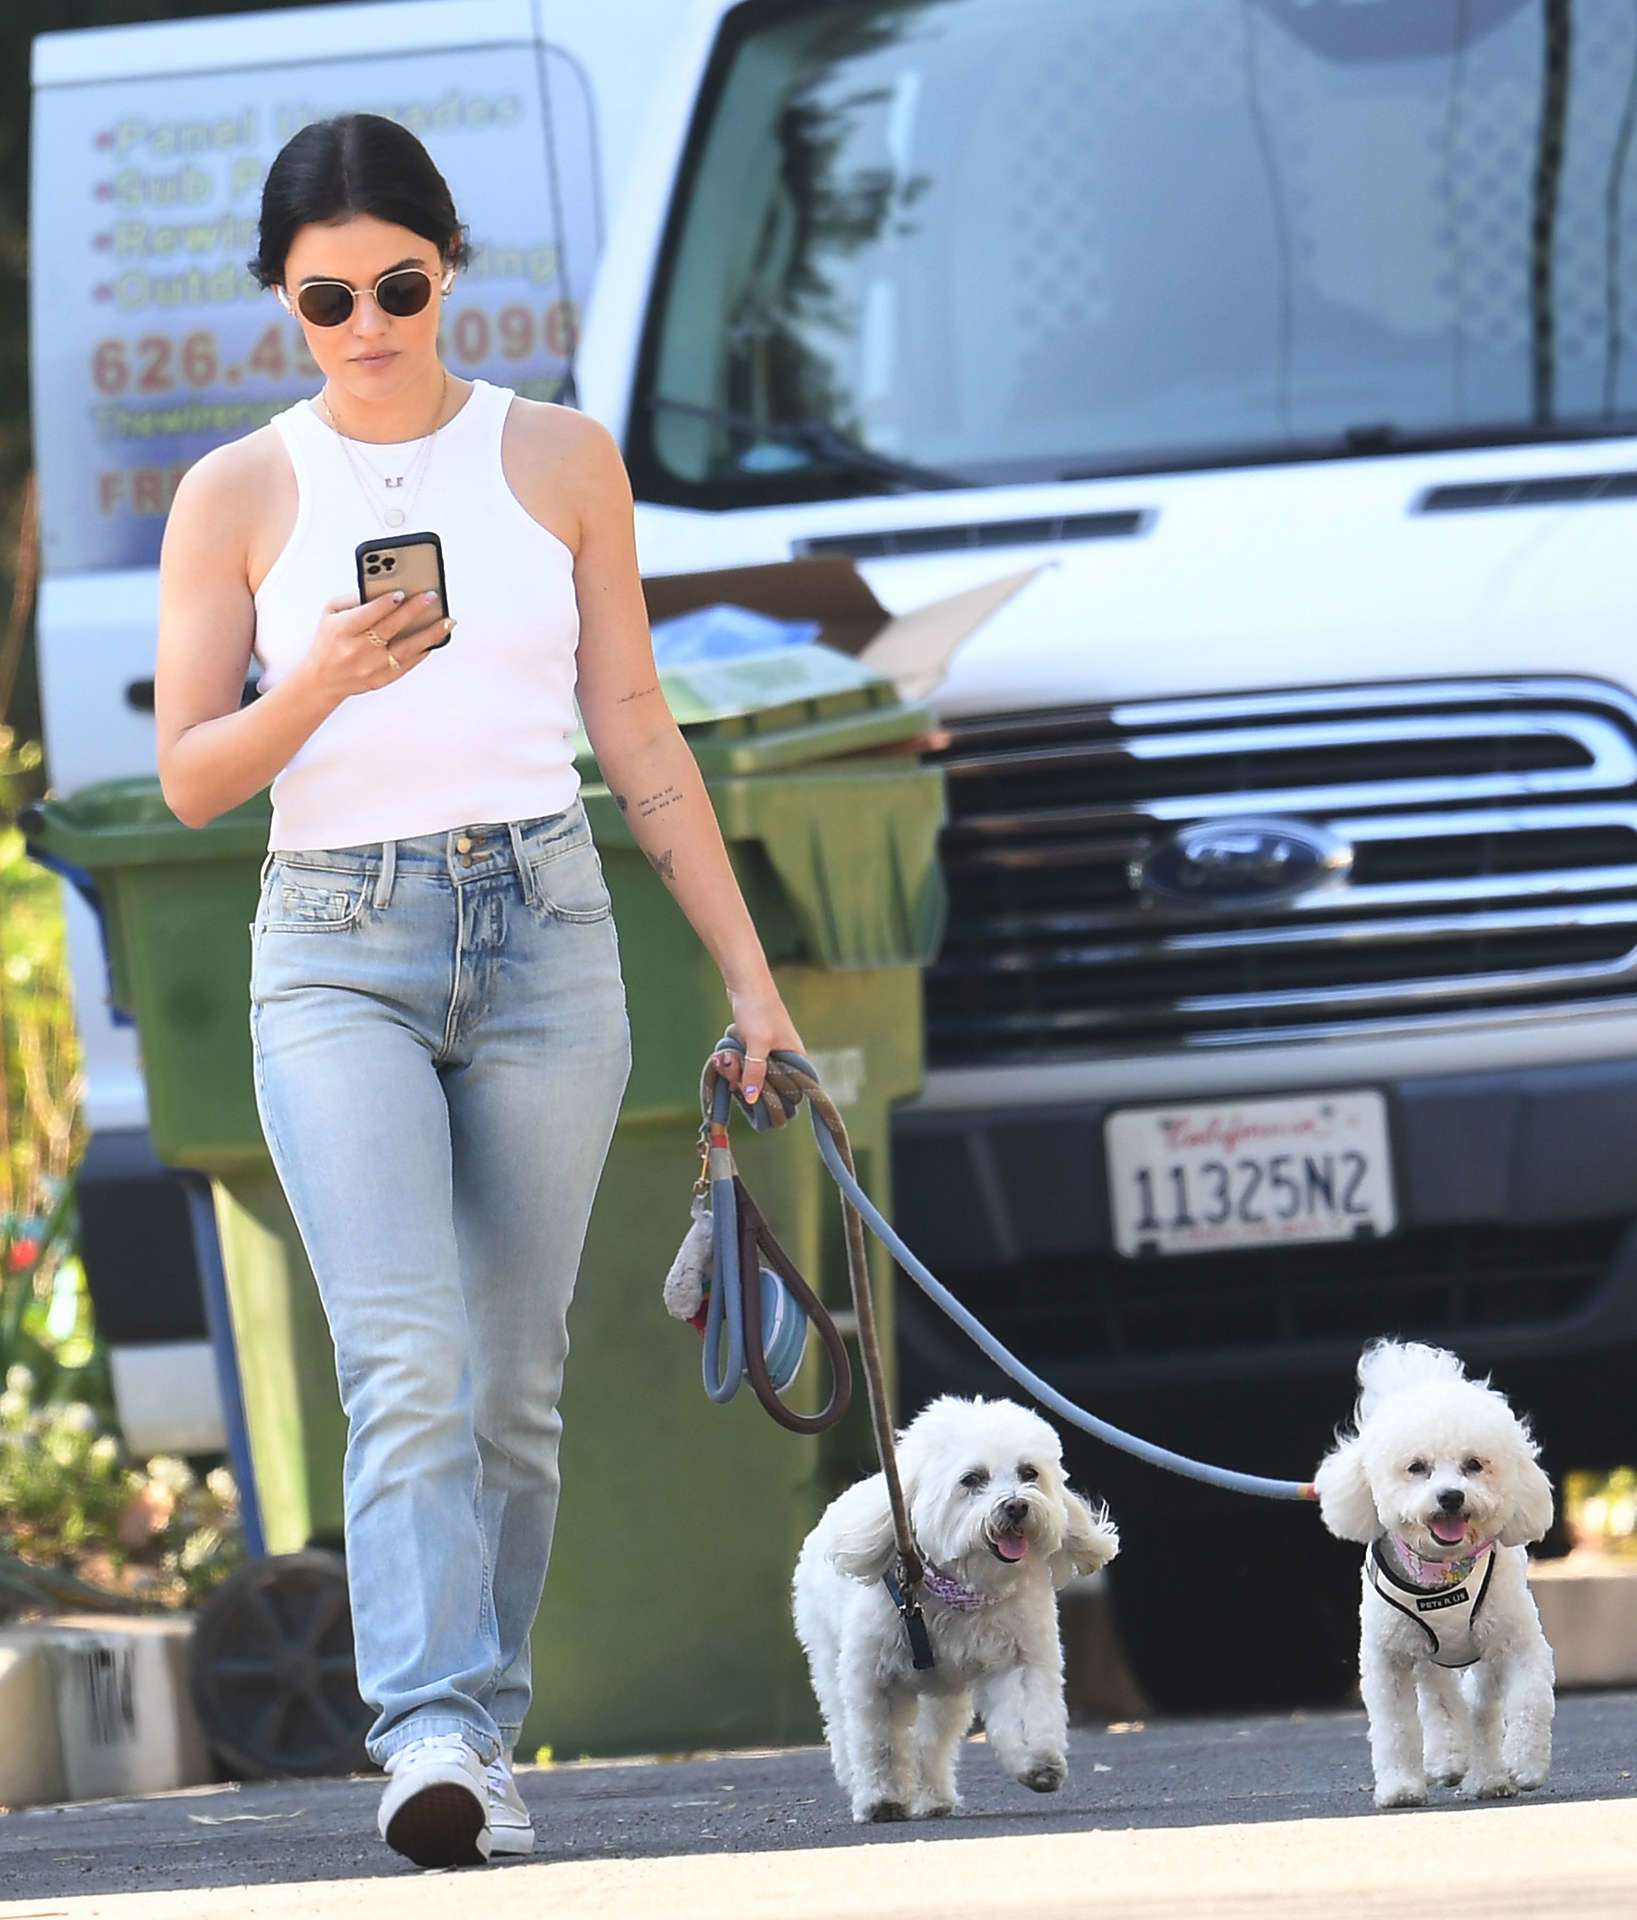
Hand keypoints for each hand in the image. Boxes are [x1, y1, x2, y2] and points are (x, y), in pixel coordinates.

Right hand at [299, 591, 455, 707]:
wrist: (323, 678)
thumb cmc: (329, 640)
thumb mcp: (330, 613)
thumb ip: (353, 599)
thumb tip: (383, 590)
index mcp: (342, 630)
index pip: (368, 614)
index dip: (385, 603)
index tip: (402, 592)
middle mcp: (357, 650)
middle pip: (391, 628)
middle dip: (413, 610)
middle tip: (432, 596)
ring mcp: (371, 667)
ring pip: (406, 649)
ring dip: (430, 634)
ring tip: (448, 621)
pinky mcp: (381, 680)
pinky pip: (407, 664)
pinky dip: (423, 651)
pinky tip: (436, 639)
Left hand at [714, 987, 805, 1119]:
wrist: (745, 983)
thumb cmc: (758, 1010)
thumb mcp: (757, 1044)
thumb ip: (755, 1073)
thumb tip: (752, 1099)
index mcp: (796, 1059)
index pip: (792, 1092)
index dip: (773, 1098)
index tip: (753, 1096)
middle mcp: (786, 1058)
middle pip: (768, 1086)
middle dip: (746, 1083)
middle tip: (732, 1070)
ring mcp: (769, 1053)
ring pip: (752, 1076)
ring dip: (735, 1072)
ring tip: (724, 1058)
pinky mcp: (754, 1047)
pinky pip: (744, 1065)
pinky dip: (733, 1063)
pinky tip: (723, 1057)